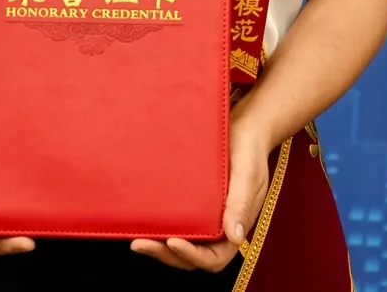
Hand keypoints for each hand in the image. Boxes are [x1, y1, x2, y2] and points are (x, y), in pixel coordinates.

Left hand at [130, 119, 269, 270]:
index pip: (214, 258)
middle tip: (140, 243)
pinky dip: (160, 224)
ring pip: (180, 240)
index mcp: (234, 228)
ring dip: (159, 244)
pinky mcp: (192, 201)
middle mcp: (217, 227)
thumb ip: (241, 204)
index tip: (173, 242)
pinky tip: (143, 217)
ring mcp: (203, 216)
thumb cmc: (249, 152)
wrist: (242, 128)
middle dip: (165, 254)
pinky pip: (176, 218)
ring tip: (136, 238)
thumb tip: (235, 237)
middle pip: (191, 255)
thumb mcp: (249, 176)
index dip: (192, 256)